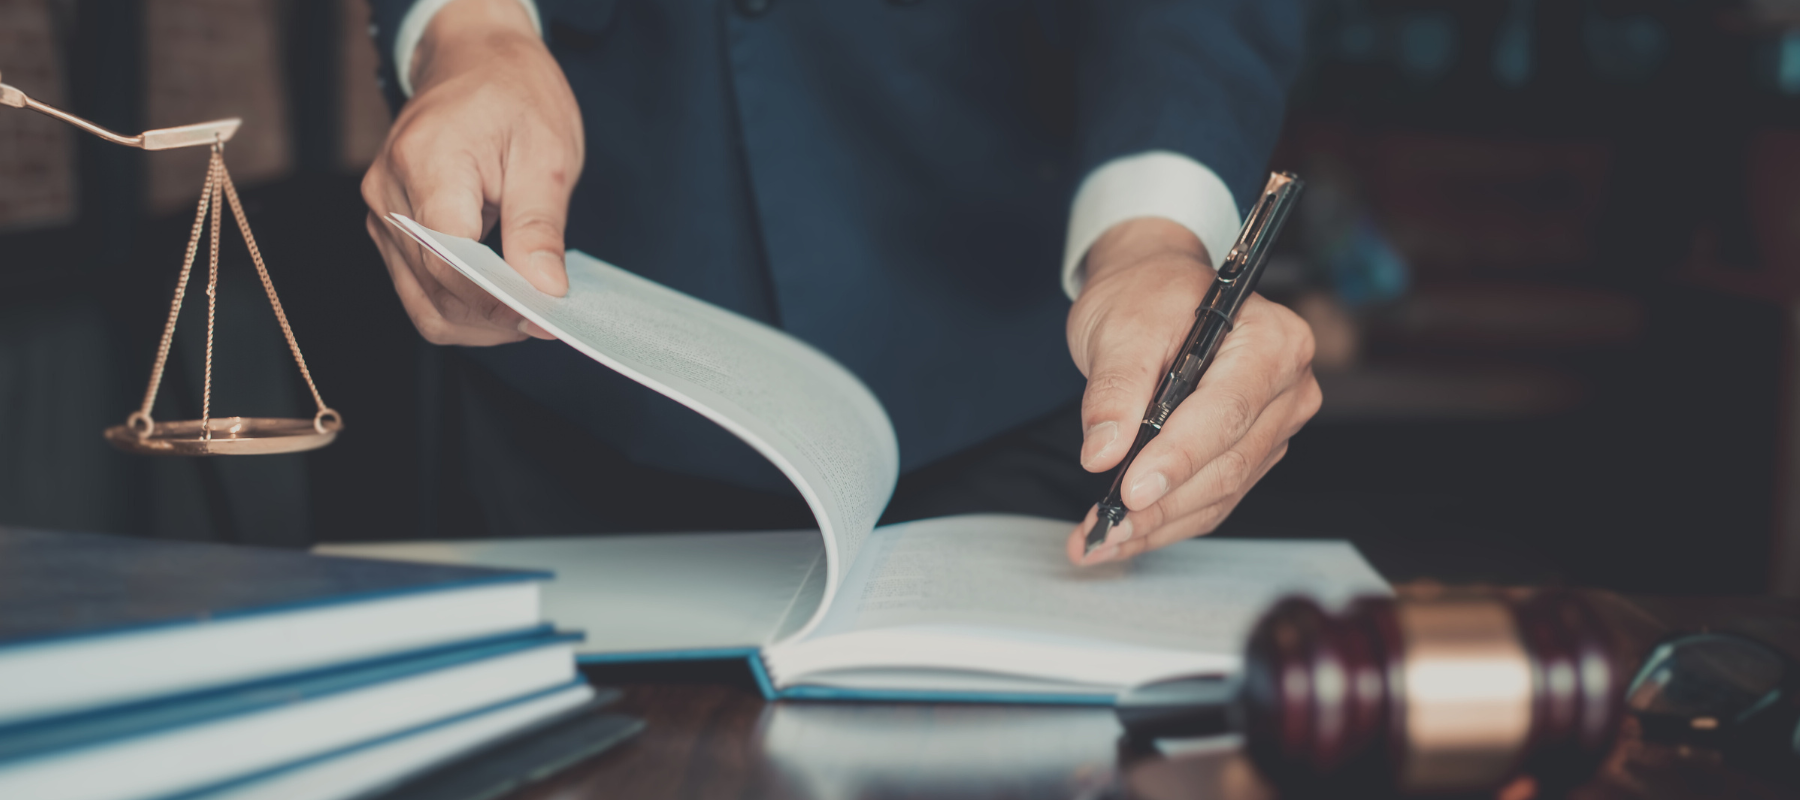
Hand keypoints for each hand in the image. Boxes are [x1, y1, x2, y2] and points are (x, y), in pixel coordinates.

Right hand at [361, 0, 583, 345]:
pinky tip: (503, 296)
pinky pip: (421, 289)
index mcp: (425, 163)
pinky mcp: (390, 228)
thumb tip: (543, 289)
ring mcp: (382, 212)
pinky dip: (464, 305)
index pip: (449, 262)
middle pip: (434, 291)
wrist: (475, 60)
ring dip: (479, 321)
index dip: (496, 303)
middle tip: (549, 318)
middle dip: (494, 318)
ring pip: (423, 303)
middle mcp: (388, 192)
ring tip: (530, 310)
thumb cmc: (513, 94)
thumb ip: (539, 226)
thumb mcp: (547, 152)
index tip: (543, 319)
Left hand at [1064, 218, 1320, 565]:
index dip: (1178, 458)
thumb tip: (1103, 452)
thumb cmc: (1147, 296)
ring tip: (1101, 541)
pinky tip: (1124, 536)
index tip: (1130, 491)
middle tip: (1103, 530)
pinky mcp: (1253, 451)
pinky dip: (1167, 521)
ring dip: (1159, 524)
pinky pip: (1214, 498)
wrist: (1155, 290)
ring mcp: (1275, 424)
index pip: (1227, 412)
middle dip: (1161, 505)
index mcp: (1271, 340)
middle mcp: (1288, 386)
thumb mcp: (1121, 328)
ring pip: (1220, 491)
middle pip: (1228, 462)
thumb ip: (1115, 390)